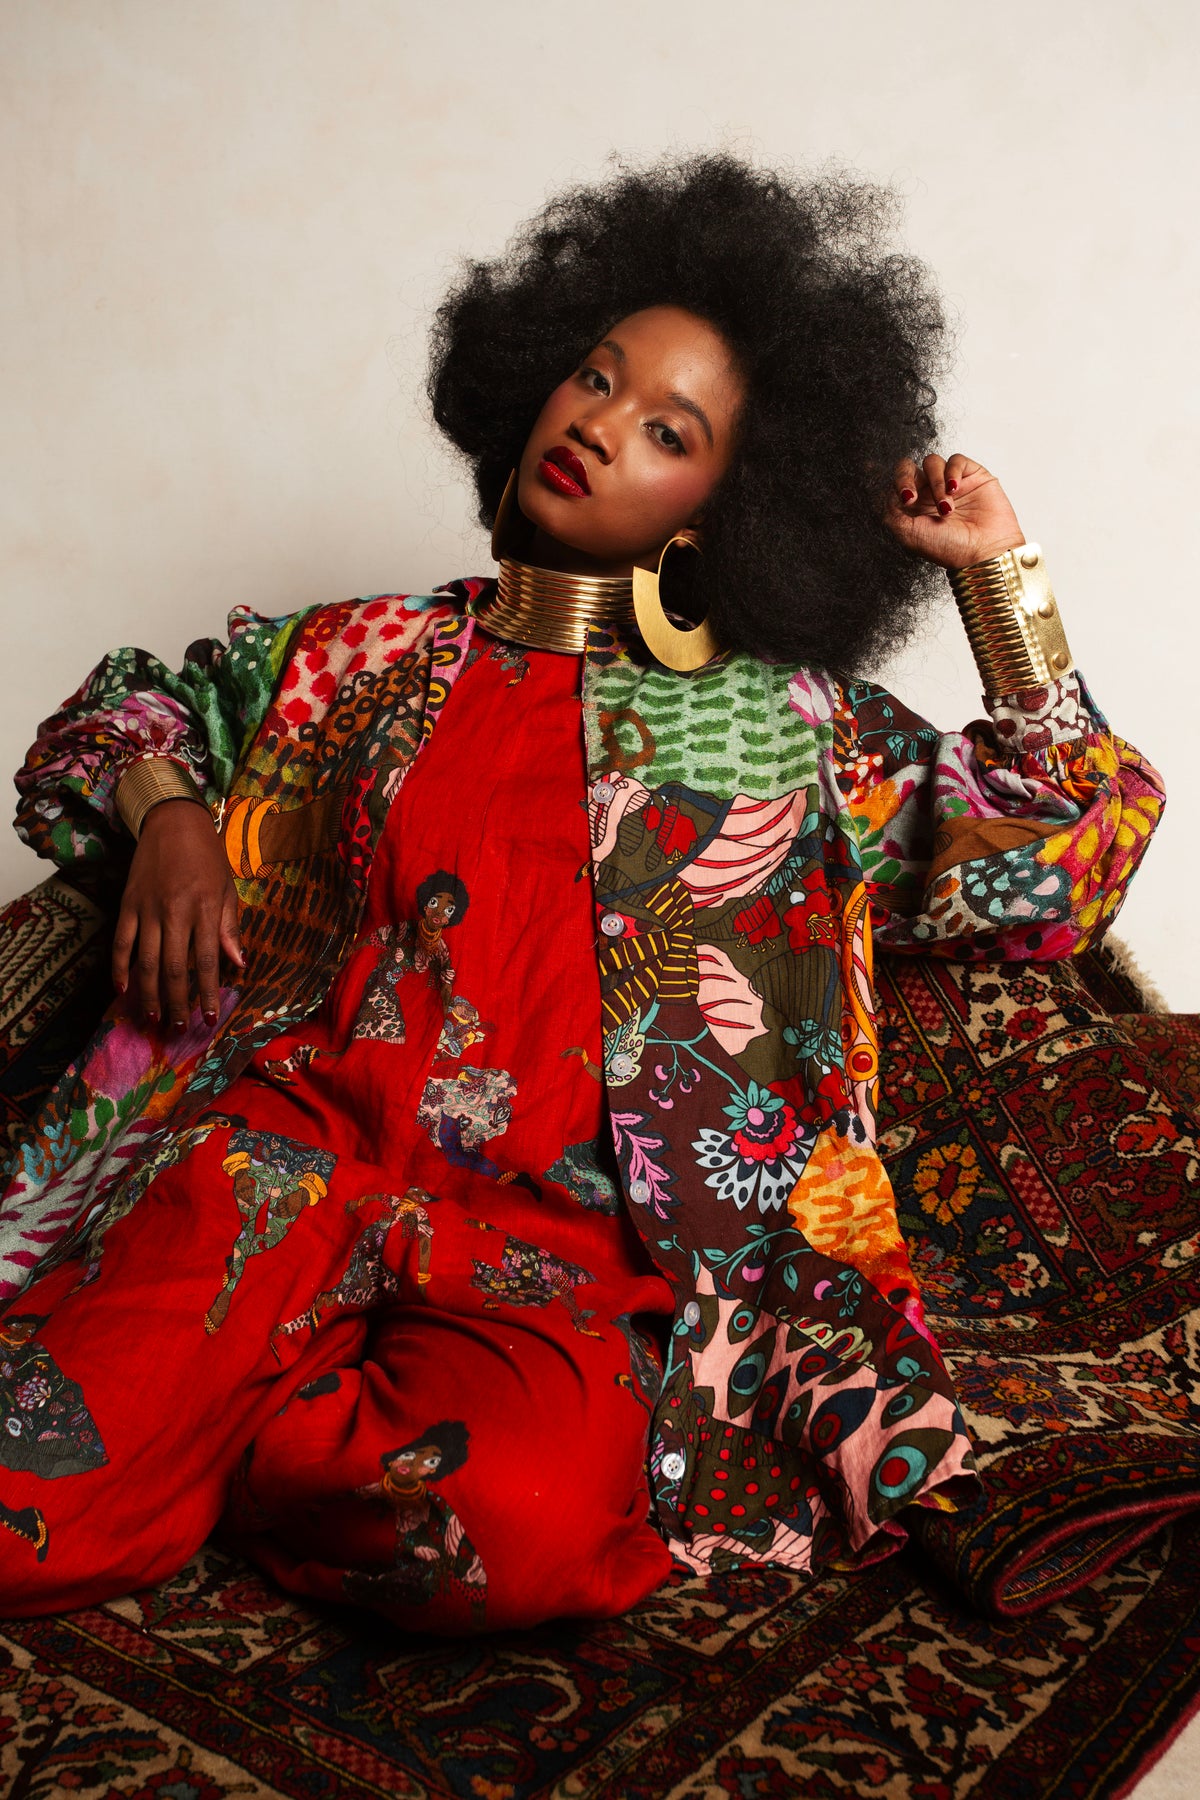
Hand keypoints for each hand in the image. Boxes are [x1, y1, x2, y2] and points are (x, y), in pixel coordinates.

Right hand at [112, 800, 243, 1028]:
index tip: (210, 1018)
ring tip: (151, 1018)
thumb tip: (239, 965)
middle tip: (178, 1027)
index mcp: (205, 908)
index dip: (209, 993)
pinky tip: (122, 990)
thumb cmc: (207, 856)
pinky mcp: (127, 904)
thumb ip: (230, 928)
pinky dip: (120, 967)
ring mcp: (148, 908)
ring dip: (148, 994)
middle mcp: (175, 911)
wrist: (172, 821)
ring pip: (146, 961)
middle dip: (176, 1002)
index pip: (207, 960)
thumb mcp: (228, 888)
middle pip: (174, 968)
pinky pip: (121, 942)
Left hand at [885, 453, 1023, 569]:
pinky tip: (955, 489)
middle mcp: (929, 493)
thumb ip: (890, 512)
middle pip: (909, 467)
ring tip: (946, 508)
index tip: (892, 487)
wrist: (984, 551)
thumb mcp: (909, 534)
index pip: (896, 483)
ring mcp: (950, 483)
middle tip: (910, 497)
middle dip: (905, 477)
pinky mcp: (971, 475)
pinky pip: (955, 460)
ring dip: (936, 484)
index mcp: (913, 507)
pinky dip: (952, 472)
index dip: (890, 480)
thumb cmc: (950, 548)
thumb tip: (883, 491)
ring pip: (932, 462)